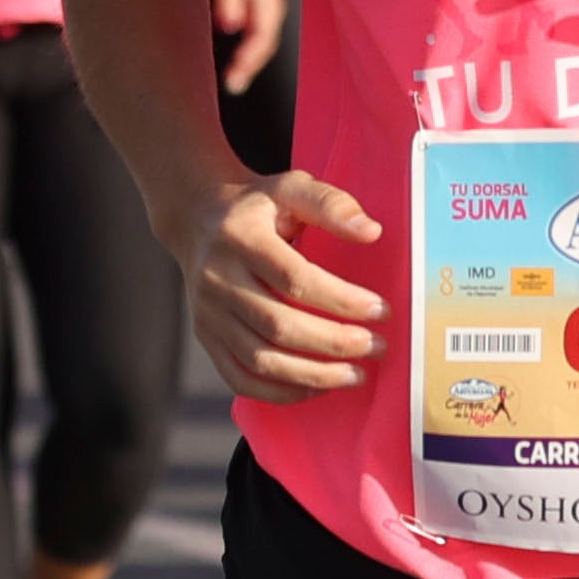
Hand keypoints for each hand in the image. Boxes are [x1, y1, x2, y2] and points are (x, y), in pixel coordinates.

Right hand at [184, 169, 387, 398]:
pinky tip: (317, 388)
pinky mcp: (206, 338)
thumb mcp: (290, 187)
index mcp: (241, 238)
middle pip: (279, 325)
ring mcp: (208, 314)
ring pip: (260, 359)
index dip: (341, 300)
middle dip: (334, 343)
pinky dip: (280, 392)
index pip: (295, 279)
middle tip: (377, 347)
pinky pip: (240, 378)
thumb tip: (370, 232)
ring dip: (313, 374)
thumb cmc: (257, 206)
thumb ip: (330, 203)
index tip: (381, 310)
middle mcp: (218, 279)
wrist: (197, 220)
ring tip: (356, 374)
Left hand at [212, 0, 289, 91]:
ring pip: (264, 46)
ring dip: (251, 65)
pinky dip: (249, 55)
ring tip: (234, 82)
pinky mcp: (261, 16)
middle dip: (251, 69)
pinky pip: (259, 40)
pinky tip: (237, 65)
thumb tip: (231, 26)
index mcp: (270, 4)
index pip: (264, 38)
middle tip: (234, 86)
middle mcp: (273, 13)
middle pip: (266, 47)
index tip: (236, 72)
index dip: (251, 58)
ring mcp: (269, 15)